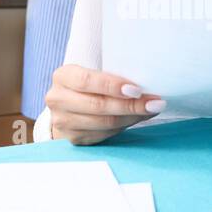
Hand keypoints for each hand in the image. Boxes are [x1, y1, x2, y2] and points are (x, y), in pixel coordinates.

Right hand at [45, 64, 164, 145]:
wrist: (69, 106)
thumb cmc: (89, 86)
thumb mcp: (94, 74)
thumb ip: (113, 77)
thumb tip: (146, 86)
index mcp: (62, 76)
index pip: (87, 81)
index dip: (113, 86)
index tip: (137, 89)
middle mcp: (57, 99)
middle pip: (97, 105)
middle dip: (130, 105)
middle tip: (154, 103)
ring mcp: (62, 122)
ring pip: (104, 122)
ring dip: (132, 117)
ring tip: (151, 110)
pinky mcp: (73, 138)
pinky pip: (104, 134)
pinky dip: (124, 126)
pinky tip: (137, 118)